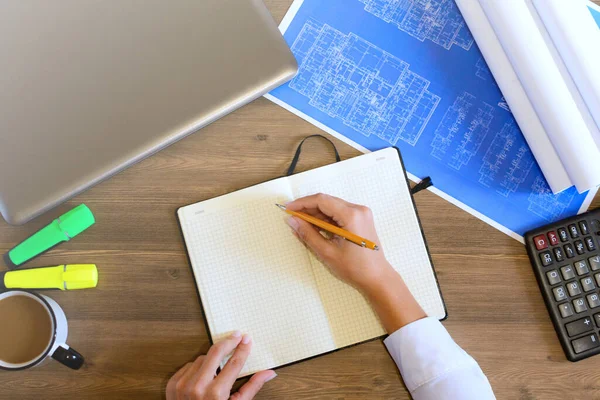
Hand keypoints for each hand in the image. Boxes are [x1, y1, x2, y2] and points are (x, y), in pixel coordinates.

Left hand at [166, 331, 275, 399]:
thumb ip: (251, 388)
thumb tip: (268, 373)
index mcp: (216, 394)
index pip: (234, 363)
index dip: (242, 349)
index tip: (247, 340)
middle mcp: (198, 388)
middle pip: (215, 352)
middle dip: (228, 342)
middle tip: (236, 336)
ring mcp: (182, 385)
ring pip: (201, 358)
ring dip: (211, 359)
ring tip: (218, 368)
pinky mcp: (173, 384)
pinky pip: (188, 366)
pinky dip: (197, 368)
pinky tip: (203, 376)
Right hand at [286, 193, 425, 332]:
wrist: (377, 277)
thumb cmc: (356, 268)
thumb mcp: (327, 252)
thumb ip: (308, 234)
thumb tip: (292, 220)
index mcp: (352, 215)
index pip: (322, 200)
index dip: (302, 203)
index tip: (288, 208)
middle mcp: (358, 210)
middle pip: (327, 202)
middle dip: (308, 208)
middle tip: (292, 217)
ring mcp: (361, 213)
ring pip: (332, 207)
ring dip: (316, 214)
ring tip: (302, 225)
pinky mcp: (361, 219)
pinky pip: (339, 213)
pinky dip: (326, 219)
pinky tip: (316, 228)